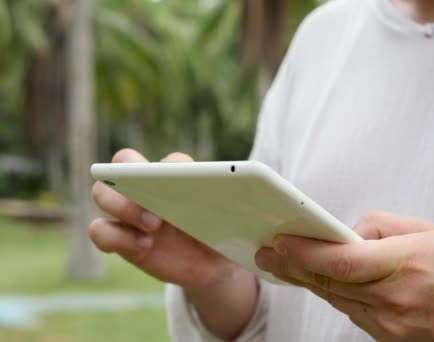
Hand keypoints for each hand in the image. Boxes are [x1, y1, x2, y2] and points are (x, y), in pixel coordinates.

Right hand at [90, 149, 256, 338]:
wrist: (212, 267)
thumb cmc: (222, 234)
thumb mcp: (232, 219)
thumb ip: (231, 202)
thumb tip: (250, 190)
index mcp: (177, 177)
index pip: (169, 161)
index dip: (170, 170)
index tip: (180, 186)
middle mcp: (148, 187)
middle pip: (121, 162)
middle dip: (129, 178)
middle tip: (155, 211)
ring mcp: (129, 212)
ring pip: (102, 192)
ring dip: (121, 208)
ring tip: (151, 230)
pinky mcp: (120, 237)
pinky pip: (98, 230)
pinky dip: (114, 237)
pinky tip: (142, 247)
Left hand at [255, 211, 433, 340]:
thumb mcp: (428, 231)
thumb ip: (381, 227)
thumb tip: (347, 232)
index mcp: (404, 266)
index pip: (339, 261)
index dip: (303, 251)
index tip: (279, 240)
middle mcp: (392, 301)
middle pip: (328, 283)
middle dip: (292, 265)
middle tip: (266, 251)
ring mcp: (389, 326)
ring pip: (335, 299)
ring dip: (308, 280)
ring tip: (285, 262)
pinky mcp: (388, 339)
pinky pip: (351, 312)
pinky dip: (334, 294)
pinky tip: (322, 281)